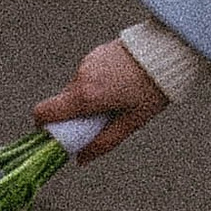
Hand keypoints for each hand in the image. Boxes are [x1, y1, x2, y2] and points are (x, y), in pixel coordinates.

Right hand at [33, 38, 167, 162]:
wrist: (167, 50)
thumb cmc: (152, 87)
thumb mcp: (132, 122)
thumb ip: (104, 142)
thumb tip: (82, 159)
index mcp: (86, 96)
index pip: (44, 112)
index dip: (45, 127)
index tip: (60, 135)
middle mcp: (81, 77)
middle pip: (63, 104)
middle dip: (76, 116)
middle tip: (101, 122)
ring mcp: (87, 62)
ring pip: (76, 89)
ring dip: (88, 99)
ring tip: (117, 100)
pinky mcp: (95, 53)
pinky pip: (87, 75)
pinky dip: (96, 84)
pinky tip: (119, 84)